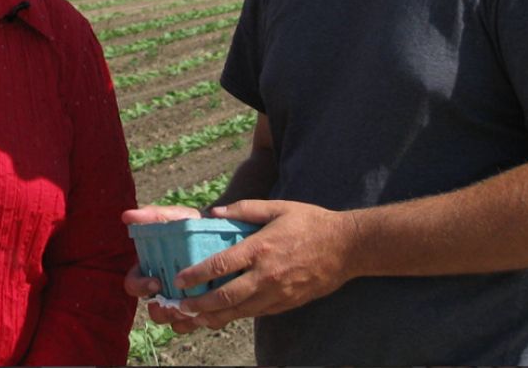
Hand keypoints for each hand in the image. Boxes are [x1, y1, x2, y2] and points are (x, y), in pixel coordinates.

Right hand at [121, 205, 205, 332]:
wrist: (225, 233)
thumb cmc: (194, 225)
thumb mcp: (176, 218)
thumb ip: (153, 216)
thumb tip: (126, 216)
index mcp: (150, 269)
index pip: (133, 284)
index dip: (140, 287)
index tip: (156, 282)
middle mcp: (163, 289)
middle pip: (152, 310)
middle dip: (161, 311)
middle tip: (174, 306)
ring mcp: (181, 301)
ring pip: (172, 321)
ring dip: (178, 319)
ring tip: (192, 311)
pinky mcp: (201, 309)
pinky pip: (195, 324)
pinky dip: (199, 322)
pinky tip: (206, 314)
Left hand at [172, 200, 357, 328]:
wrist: (347, 248)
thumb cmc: (311, 223)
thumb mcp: (278, 207)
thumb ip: (244, 209)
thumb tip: (215, 212)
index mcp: (261, 248)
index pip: (221, 264)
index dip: (197, 274)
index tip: (180, 279)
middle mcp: (266, 275)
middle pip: (226, 297)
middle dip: (200, 305)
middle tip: (180, 307)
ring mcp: (277, 293)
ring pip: (240, 312)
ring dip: (214, 317)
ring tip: (194, 318)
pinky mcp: (287, 303)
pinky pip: (256, 313)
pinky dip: (237, 317)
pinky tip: (224, 317)